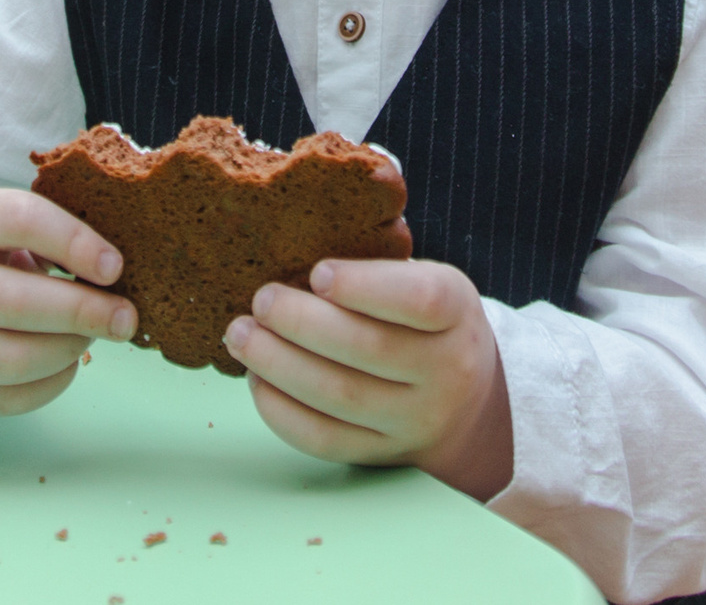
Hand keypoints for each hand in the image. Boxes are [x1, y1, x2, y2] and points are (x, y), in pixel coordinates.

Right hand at [0, 190, 136, 415]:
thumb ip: (44, 235)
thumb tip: (111, 273)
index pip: (19, 221)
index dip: (74, 243)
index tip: (114, 267)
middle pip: (16, 303)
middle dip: (83, 313)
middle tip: (125, 318)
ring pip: (11, 360)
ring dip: (67, 351)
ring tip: (91, 336)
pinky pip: (5, 399)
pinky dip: (50, 385)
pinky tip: (67, 363)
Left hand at [223, 256, 512, 498]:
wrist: (465, 406)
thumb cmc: (427, 324)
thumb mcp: (428, 282)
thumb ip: (378, 270)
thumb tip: (293, 252)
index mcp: (457, 311)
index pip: (420, 299)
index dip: (364, 286)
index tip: (317, 272)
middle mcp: (446, 370)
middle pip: (369, 348)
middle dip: (302, 322)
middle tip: (262, 300)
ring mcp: (414, 419)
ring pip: (340, 396)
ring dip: (278, 364)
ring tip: (241, 335)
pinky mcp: (382, 452)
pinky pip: (324, 438)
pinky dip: (281, 410)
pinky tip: (257, 378)